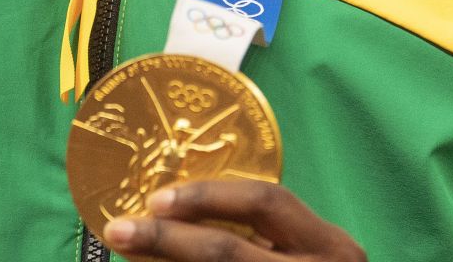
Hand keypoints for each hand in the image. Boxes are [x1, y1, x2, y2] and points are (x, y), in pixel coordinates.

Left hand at [102, 179, 366, 260]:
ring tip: (129, 256)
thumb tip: (181, 211)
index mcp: (331, 248)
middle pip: (228, 250)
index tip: (158, 198)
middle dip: (166, 238)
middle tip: (120, 228)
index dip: (209, 196)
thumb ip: (267, 238)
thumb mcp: (308, 258)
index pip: (267, 202)